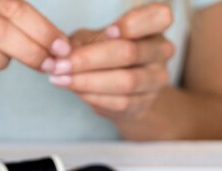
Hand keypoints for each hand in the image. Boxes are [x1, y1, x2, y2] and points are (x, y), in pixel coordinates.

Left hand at [49, 4, 173, 118]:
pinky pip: (119, 102)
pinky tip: (74, 90)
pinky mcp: (145, 103)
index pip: (159, 17)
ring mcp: (156, 79)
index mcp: (153, 27)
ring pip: (125, 81)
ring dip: (87, 81)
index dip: (133, 24)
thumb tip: (61, 51)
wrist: (123, 92)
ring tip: (60, 78)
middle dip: (89, 59)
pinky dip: (92, 96)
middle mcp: (162, 51)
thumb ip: (84, 41)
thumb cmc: (106, 55)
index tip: (108, 31)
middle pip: (129, 53)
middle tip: (60, 64)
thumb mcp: (94, 40)